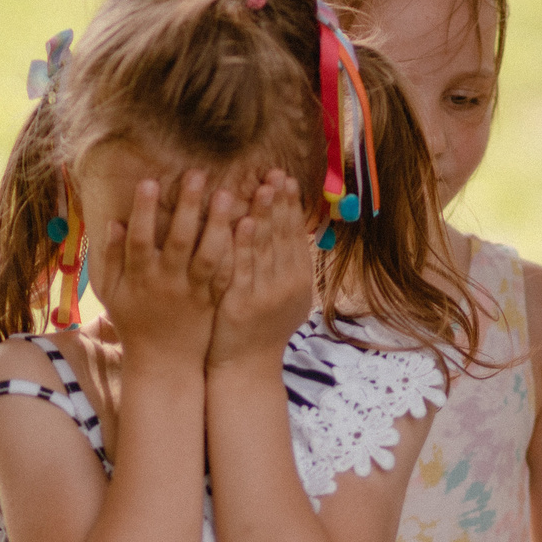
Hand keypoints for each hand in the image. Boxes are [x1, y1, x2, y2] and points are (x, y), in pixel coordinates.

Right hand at [89, 170, 221, 370]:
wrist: (163, 363)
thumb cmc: (133, 323)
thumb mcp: (111, 294)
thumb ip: (112, 259)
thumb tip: (114, 223)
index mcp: (139, 279)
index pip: (140, 240)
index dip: (145, 211)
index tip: (150, 181)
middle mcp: (167, 283)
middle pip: (179, 241)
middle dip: (188, 207)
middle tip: (198, 174)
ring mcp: (193, 292)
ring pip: (208, 255)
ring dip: (218, 223)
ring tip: (227, 193)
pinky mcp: (213, 300)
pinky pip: (226, 273)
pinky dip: (236, 250)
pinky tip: (248, 224)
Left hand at [205, 171, 314, 371]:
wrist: (246, 369)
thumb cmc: (261, 332)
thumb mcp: (285, 300)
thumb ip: (288, 268)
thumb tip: (292, 234)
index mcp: (300, 280)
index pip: (297, 235)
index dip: (292, 206)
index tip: (287, 179)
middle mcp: (288, 285)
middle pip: (284, 235)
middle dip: (280, 202)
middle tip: (274, 172)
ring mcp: (266, 295)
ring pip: (266, 247)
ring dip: (264, 215)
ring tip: (261, 187)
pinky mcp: (242, 304)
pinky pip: (243, 268)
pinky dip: (244, 244)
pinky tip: (241, 221)